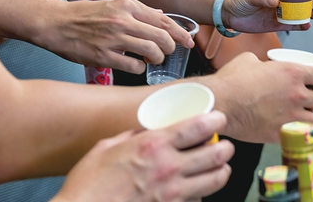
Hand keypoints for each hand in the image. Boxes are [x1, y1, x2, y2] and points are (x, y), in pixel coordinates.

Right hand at [37, 0, 194, 71]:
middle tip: (167, 53)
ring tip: (152, 60)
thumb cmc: (84, 15)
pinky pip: (133, 66)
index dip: (180, 32)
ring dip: (157, 58)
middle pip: (162, 36)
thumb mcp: (114, 6)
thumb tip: (161, 13)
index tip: (188, 41)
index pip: (164, 19)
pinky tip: (136, 66)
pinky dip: (140, 68)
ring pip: (152, 50)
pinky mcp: (103, 56)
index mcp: (128, 5)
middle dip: (171, 48)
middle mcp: (123, 20)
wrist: (55, 23)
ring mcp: (114, 38)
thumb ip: (138, 11)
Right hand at [52, 112, 231, 201]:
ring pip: (215, 180)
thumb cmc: (88, 185)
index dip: (215, 120)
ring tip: (219, 167)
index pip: (199, 127)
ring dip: (221, 171)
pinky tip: (195, 191)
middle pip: (216, 153)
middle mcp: (168, 168)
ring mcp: (172, 193)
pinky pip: (197, 201)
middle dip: (225, 147)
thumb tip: (148, 130)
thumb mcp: (107, 147)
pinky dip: (200, 195)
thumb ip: (133, 136)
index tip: (218, 119)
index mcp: (153, 145)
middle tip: (223, 146)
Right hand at [204, 53, 312, 143]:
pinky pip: (302, 136)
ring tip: (303, 118)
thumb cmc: (231, 83)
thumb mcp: (249, 60)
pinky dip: (300, 134)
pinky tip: (292, 131)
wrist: (221, 103)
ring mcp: (291, 115)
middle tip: (309, 103)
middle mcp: (297, 94)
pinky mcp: (282, 133)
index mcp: (292, 72)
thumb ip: (264, 62)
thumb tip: (262, 65)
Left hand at [221, 0, 312, 32]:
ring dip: (306, 15)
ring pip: (296, 14)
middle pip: (298, 2)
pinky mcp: (275, 25)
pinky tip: (305, 26)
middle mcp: (279, 1)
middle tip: (311, 7)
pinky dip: (299, 26)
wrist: (227, 13)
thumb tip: (276, 1)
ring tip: (310, 17)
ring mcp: (278, 13)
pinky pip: (290, 25)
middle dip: (308, 4)